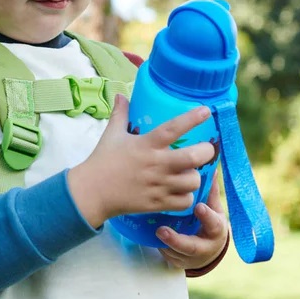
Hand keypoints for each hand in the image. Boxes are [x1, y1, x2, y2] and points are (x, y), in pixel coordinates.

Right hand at [67, 94, 215, 228]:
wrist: (92, 191)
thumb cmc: (103, 160)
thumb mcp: (112, 134)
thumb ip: (120, 114)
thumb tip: (121, 95)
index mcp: (146, 144)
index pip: (173, 128)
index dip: (191, 119)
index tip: (206, 111)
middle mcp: (156, 164)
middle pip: (193, 157)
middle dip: (206, 152)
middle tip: (206, 150)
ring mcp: (158, 185)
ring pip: (193, 181)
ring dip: (196, 176)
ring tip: (190, 172)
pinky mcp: (158, 203)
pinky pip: (185, 201)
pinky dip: (187, 196)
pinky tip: (181, 191)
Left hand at [156, 173, 228, 269]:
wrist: (209, 250)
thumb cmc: (210, 222)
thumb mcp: (214, 208)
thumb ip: (210, 191)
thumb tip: (210, 167)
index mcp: (216, 230)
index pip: (214, 224)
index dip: (207, 217)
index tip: (198, 206)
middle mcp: (205, 247)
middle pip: (192, 247)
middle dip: (177, 240)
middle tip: (161, 230)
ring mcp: (191, 257)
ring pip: (177, 254)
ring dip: (165, 244)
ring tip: (154, 233)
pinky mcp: (179, 262)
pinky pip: (168, 257)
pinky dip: (160, 248)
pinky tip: (150, 237)